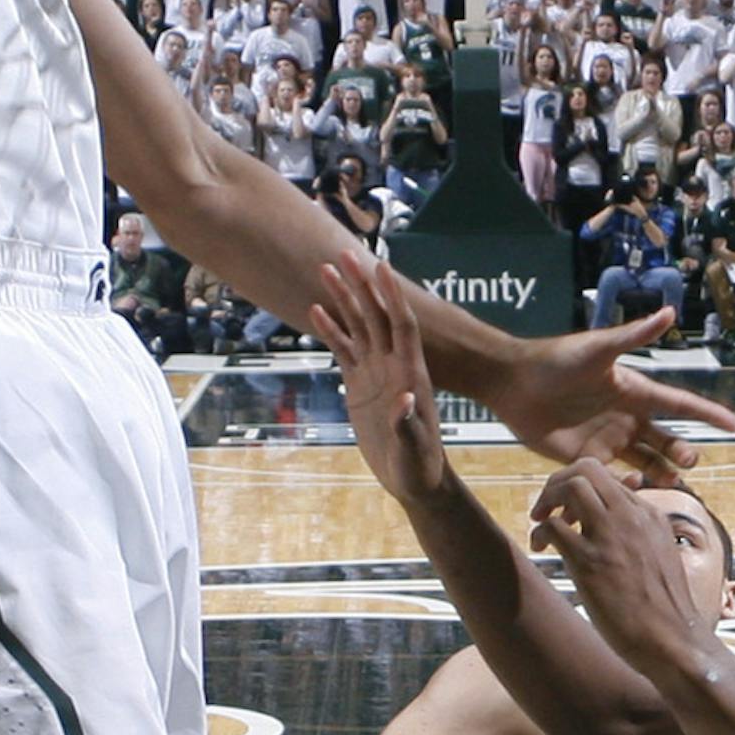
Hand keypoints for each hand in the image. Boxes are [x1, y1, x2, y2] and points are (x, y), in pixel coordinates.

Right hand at [311, 253, 446, 506]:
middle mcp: (393, 364)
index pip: (402, 324)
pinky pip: (344, 349)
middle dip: (361, 285)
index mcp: (410, 373)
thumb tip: (404, 399)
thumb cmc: (418, 466)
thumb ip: (407, 425)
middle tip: (344, 255)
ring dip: (344, 298)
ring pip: (358, 326)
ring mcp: (375, 371)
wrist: (412, 478)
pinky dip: (331, 329)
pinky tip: (316, 309)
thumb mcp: (415, 449)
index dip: (392, 295)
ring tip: (326, 270)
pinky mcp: (359, 383)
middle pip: (376, 315)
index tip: (381, 266)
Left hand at [492, 310, 734, 472]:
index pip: (679, 404)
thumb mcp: (599, 348)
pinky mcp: (584, 459)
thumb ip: (634, 335)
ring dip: (662, 473)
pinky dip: (627, 486)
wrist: (513, 382)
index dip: (707, 414)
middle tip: (689, 461)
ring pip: (646, 462)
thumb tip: (670, 312)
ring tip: (673, 483)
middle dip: (683, 451)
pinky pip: (613, 478)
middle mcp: (625, 417)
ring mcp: (606, 440)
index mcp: (634, 391)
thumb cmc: (556, 359)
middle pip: (666, 440)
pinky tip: (633, 491)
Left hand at [527, 464, 709, 677]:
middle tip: (546, 507)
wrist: (674, 642)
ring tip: (539, 522)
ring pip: (571, 486)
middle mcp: (632, 517)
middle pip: (589, 468)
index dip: (582, 488)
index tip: (570, 511)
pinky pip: (553, 527)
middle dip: (559, 482)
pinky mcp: (590, 562)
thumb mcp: (661, 560)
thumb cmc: (665, 611)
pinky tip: (539, 548)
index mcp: (651, 515)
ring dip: (546, 499)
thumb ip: (642, 539)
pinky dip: (538, 532)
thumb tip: (622, 537)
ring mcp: (611, 537)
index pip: (610, 478)